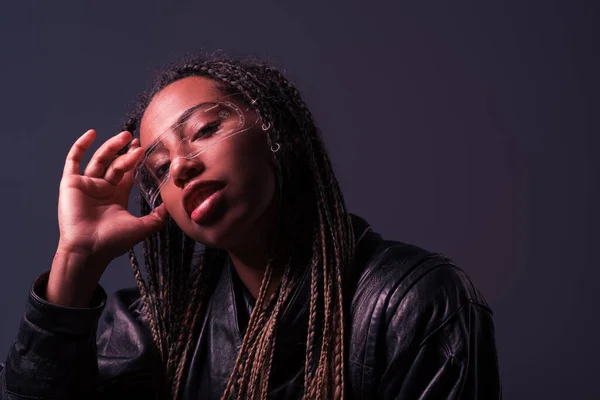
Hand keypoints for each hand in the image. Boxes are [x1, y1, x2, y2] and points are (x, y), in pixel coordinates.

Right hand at [57, 129, 167, 267]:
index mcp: (116, 196)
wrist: (89, 249)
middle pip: (115, 164)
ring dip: (112, 146)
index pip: (126, 173)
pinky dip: (81, 146)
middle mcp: (101, 189)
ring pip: (100, 159)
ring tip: (126, 136)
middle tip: (137, 140)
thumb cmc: (113, 241)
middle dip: (126, 151)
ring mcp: (86, 185)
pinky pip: (73, 160)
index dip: (134, 160)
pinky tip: (92, 134)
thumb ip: (157, 217)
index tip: (142, 147)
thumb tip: (171, 208)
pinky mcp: (71, 183)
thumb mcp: (142, 227)